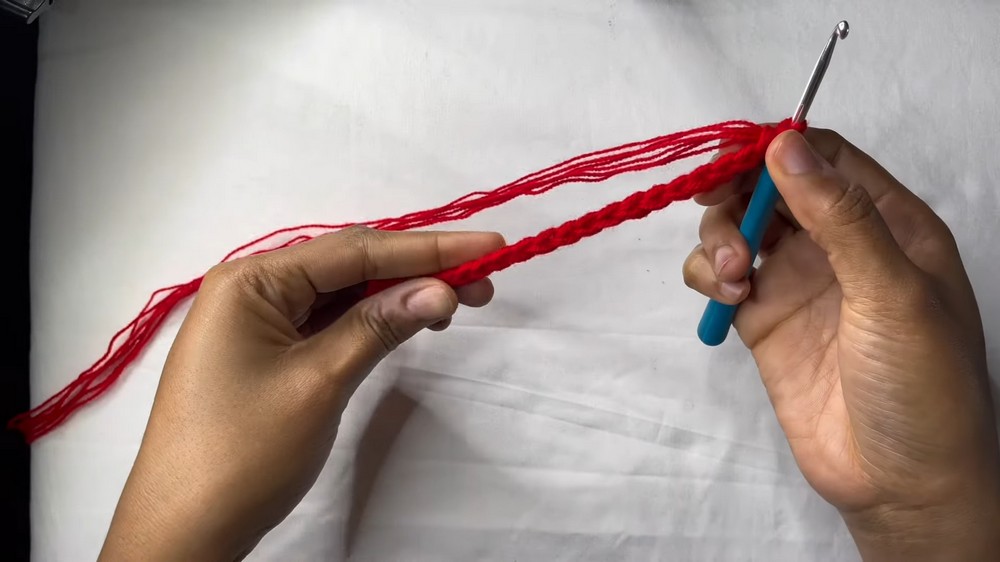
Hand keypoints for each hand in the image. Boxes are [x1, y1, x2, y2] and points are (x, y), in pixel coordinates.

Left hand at [98, 227, 504, 561]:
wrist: (183, 529)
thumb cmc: (244, 452)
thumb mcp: (319, 382)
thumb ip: (379, 327)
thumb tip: (442, 291)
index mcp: (252, 281)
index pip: (355, 249)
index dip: (429, 248)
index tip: (490, 245)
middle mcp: (252, 288)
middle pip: (349, 265)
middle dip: (418, 270)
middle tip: (486, 283)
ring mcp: (257, 322)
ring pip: (341, 293)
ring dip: (397, 296)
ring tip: (458, 306)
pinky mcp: (266, 352)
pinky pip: (326, 321)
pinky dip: (369, 321)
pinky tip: (407, 323)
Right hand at [684, 129, 999, 559]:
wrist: (900, 484)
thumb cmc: (924, 385)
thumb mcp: (892, 291)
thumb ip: (839, 216)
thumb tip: (786, 145)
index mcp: (889, 224)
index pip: (826, 157)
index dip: (779, 147)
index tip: (735, 157)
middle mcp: (839, 244)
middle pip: (771, 185)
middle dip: (738, 189)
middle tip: (716, 204)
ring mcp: (797, 280)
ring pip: (739, 225)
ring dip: (721, 234)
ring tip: (732, 273)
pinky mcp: (762, 318)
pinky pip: (719, 274)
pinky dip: (708, 273)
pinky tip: (726, 296)